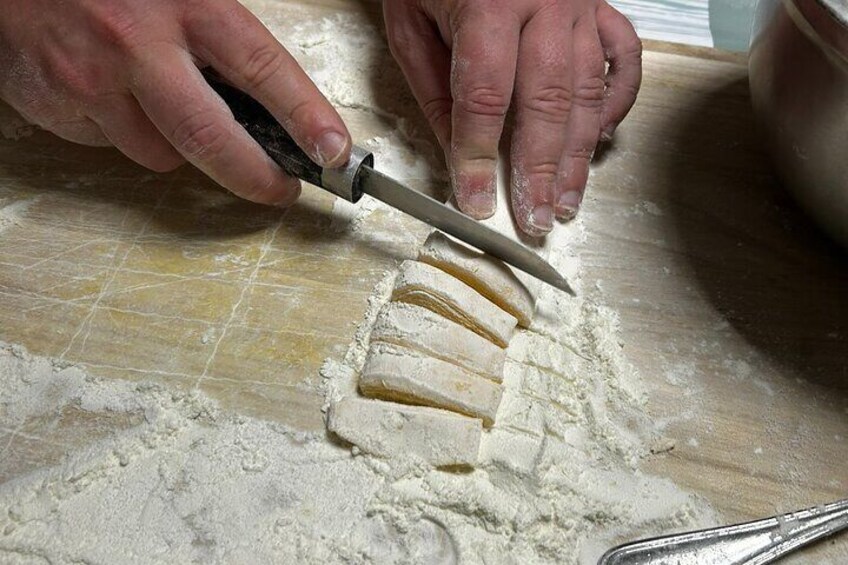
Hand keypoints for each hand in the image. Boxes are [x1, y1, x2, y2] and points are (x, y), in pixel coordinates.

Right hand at [0, 0, 350, 205]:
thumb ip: (220, 35)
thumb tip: (275, 102)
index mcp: (186, 3)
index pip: (264, 70)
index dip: (306, 117)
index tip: (335, 152)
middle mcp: (138, 44)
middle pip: (213, 139)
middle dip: (256, 177)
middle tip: (281, 188)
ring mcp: (94, 79)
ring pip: (163, 152)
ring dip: (180, 145)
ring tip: (168, 105)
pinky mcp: (60, 105)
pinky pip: (115, 145)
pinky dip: (128, 133)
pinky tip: (116, 97)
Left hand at [384, 0, 641, 235]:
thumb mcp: (411, 19)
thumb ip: (434, 85)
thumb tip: (456, 151)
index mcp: (487, 3)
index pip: (483, 97)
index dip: (479, 155)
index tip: (475, 200)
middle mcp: (543, 3)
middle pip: (546, 102)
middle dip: (539, 168)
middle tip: (534, 218)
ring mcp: (579, 4)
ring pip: (587, 90)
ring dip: (577, 154)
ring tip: (565, 201)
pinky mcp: (600, 4)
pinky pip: (622, 58)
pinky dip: (617, 102)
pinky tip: (602, 140)